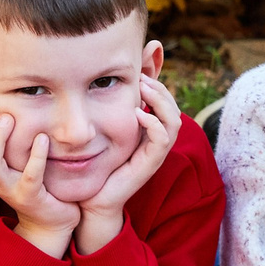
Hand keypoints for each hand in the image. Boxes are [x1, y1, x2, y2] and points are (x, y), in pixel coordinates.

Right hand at [0, 108, 79, 258]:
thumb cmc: (32, 184)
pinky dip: (36, 156)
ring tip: (10, 119)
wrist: (50, 223)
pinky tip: (42, 138)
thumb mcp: (15, 164)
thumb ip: (6, 144)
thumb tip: (1, 109)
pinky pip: (30, 177)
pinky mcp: (31, 197)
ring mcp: (11, 190)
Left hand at [74, 76, 180, 255]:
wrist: (90, 200)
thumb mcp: (98, 129)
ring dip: (161, 101)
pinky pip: (162, 141)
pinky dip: (154, 124)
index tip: (142, 66)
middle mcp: (154, 140)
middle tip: (143, 75)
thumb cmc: (93, 164)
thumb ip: (102, 107)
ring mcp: (154, 153)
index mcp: (146, 130)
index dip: (158, 81)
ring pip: (174, 121)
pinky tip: (139, 113)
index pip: (164, 100)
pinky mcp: (149, 164)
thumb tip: (99, 78)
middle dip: (160, 87)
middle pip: (173, 107)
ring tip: (145, 87)